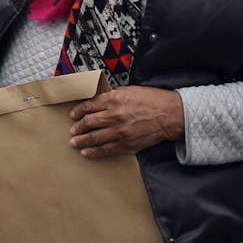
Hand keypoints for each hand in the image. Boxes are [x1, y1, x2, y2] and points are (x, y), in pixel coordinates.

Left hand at [67, 87, 184, 157]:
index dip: (78, 111)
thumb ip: (112, 97)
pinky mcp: (127, 144)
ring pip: (95, 138)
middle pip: (89, 123)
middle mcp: (114, 116)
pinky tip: (87, 152)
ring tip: (74, 142)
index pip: (89, 106)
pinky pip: (106, 149)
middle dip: (78, 127)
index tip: (73, 115)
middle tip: (72, 130)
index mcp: (114, 100)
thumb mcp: (129, 91)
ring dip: (82, 140)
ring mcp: (120, 132)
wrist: (170, 115)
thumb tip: (97, 102)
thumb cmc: (152, 100)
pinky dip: (94, 151)